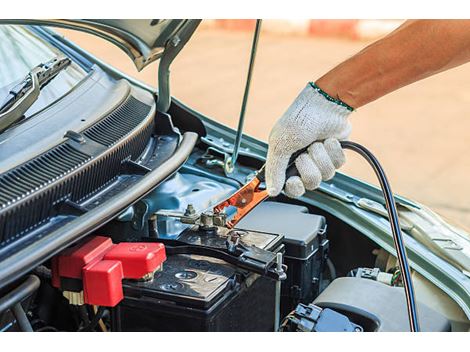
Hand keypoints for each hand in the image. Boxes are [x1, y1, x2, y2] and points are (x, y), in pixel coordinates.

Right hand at [265, 83, 351, 197]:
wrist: (325, 104)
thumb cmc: (299, 119)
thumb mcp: (280, 144)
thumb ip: (275, 170)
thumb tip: (271, 191)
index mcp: (286, 162)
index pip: (290, 188)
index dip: (294, 187)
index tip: (294, 179)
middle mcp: (303, 164)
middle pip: (310, 183)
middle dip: (309, 167)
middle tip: (304, 154)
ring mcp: (320, 160)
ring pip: (326, 175)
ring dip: (321, 156)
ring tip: (317, 142)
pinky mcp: (335, 156)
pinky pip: (338, 165)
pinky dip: (334, 151)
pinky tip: (329, 140)